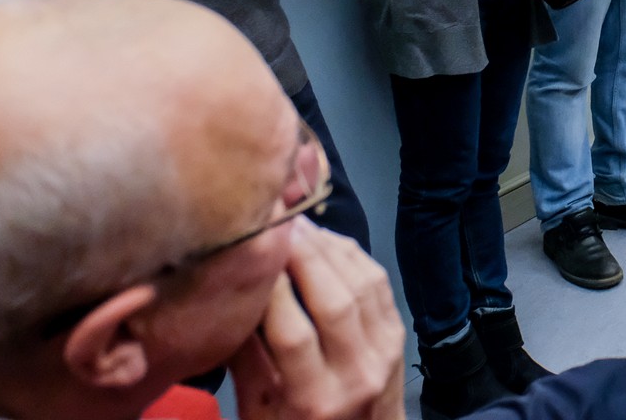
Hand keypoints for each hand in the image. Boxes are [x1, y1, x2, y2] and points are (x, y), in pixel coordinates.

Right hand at [229, 218, 404, 419]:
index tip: (249, 254)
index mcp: (314, 400)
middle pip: (333, 300)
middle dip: (303, 255)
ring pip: (361, 284)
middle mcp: (357, 373)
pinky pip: (377, 282)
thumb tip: (227, 300)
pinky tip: (327, 240)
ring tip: (298, 224)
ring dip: (330, 247)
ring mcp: (385, 350)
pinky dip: (352, 255)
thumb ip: (246, 359)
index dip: (272, 288)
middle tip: (276, 223)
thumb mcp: (259, 412)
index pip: (293, 333)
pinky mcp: (398, 333)